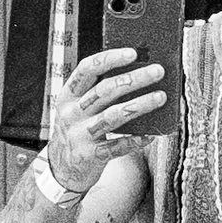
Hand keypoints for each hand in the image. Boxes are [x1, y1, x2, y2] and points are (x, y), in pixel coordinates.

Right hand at [39, 47, 169, 196]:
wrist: (60, 170)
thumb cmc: (78, 131)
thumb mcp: (78, 109)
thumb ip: (98, 94)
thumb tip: (137, 74)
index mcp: (67, 96)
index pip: (87, 69)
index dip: (110, 59)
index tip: (133, 52)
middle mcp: (71, 114)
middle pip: (105, 91)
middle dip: (134, 79)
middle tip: (157, 71)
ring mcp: (79, 136)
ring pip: (113, 116)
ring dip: (140, 105)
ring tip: (160, 97)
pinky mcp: (90, 156)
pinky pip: (117, 146)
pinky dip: (136, 140)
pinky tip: (151, 134)